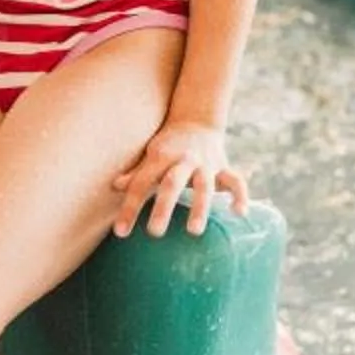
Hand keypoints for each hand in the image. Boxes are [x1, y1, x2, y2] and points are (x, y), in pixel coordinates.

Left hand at [110, 120, 247, 237]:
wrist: (196, 121)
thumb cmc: (166, 146)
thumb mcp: (149, 156)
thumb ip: (136, 173)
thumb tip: (114, 185)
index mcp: (160, 157)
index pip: (141, 184)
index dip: (130, 208)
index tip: (121, 233)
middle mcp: (183, 160)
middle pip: (172, 183)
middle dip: (164, 207)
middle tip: (154, 233)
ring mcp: (205, 164)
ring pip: (204, 186)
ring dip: (200, 208)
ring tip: (194, 232)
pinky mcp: (223, 168)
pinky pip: (236, 181)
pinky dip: (240, 196)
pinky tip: (240, 214)